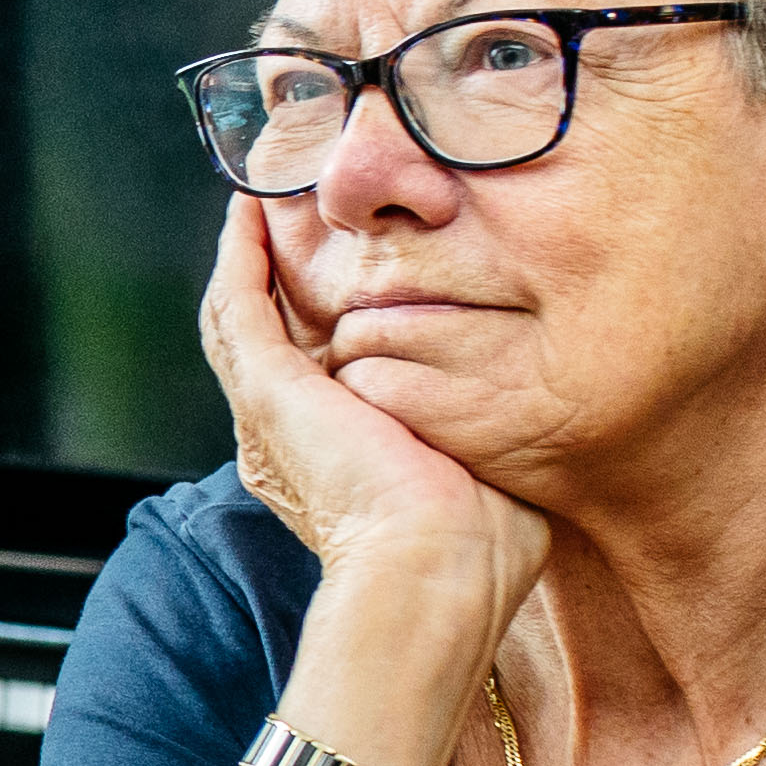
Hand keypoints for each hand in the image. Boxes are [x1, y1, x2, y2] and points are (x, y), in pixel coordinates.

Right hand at [200, 197, 542, 622]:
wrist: (439, 569)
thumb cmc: (480, 545)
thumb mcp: (486, 467)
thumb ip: (487, 427)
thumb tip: (529, 401)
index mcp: (327, 461)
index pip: (308, 372)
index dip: (312, 318)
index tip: (337, 272)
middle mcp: (283, 438)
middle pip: (259, 337)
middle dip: (265, 273)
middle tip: (278, 211)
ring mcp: (270, 414)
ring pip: (235, 317)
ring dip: (241, 255)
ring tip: (256, 196)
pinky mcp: (268, 392)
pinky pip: (238, 308)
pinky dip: (238, 258)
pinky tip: (248, 211)